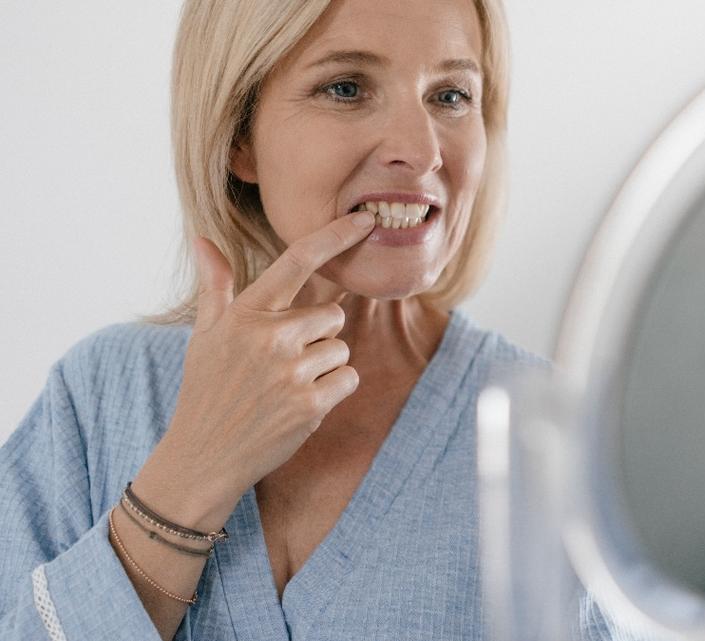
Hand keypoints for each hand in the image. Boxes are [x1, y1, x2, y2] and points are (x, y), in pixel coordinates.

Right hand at [133, 211, 376, 528]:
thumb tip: (202, 240)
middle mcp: (270, 337)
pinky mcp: (311, 404)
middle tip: (282, 363)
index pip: (297, 261)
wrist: (202, 457)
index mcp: (245, 314)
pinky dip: (333, 390)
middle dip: (318, 336)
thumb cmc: (206, 391)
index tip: (365, 219)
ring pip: (341, 349)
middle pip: (332, 315)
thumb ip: (215, 286)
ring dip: (324, 366)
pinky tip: (301, 403)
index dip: (335, 236)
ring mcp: (291, 371)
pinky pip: (348, 378)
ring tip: (285, 386)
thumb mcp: (205, 335)